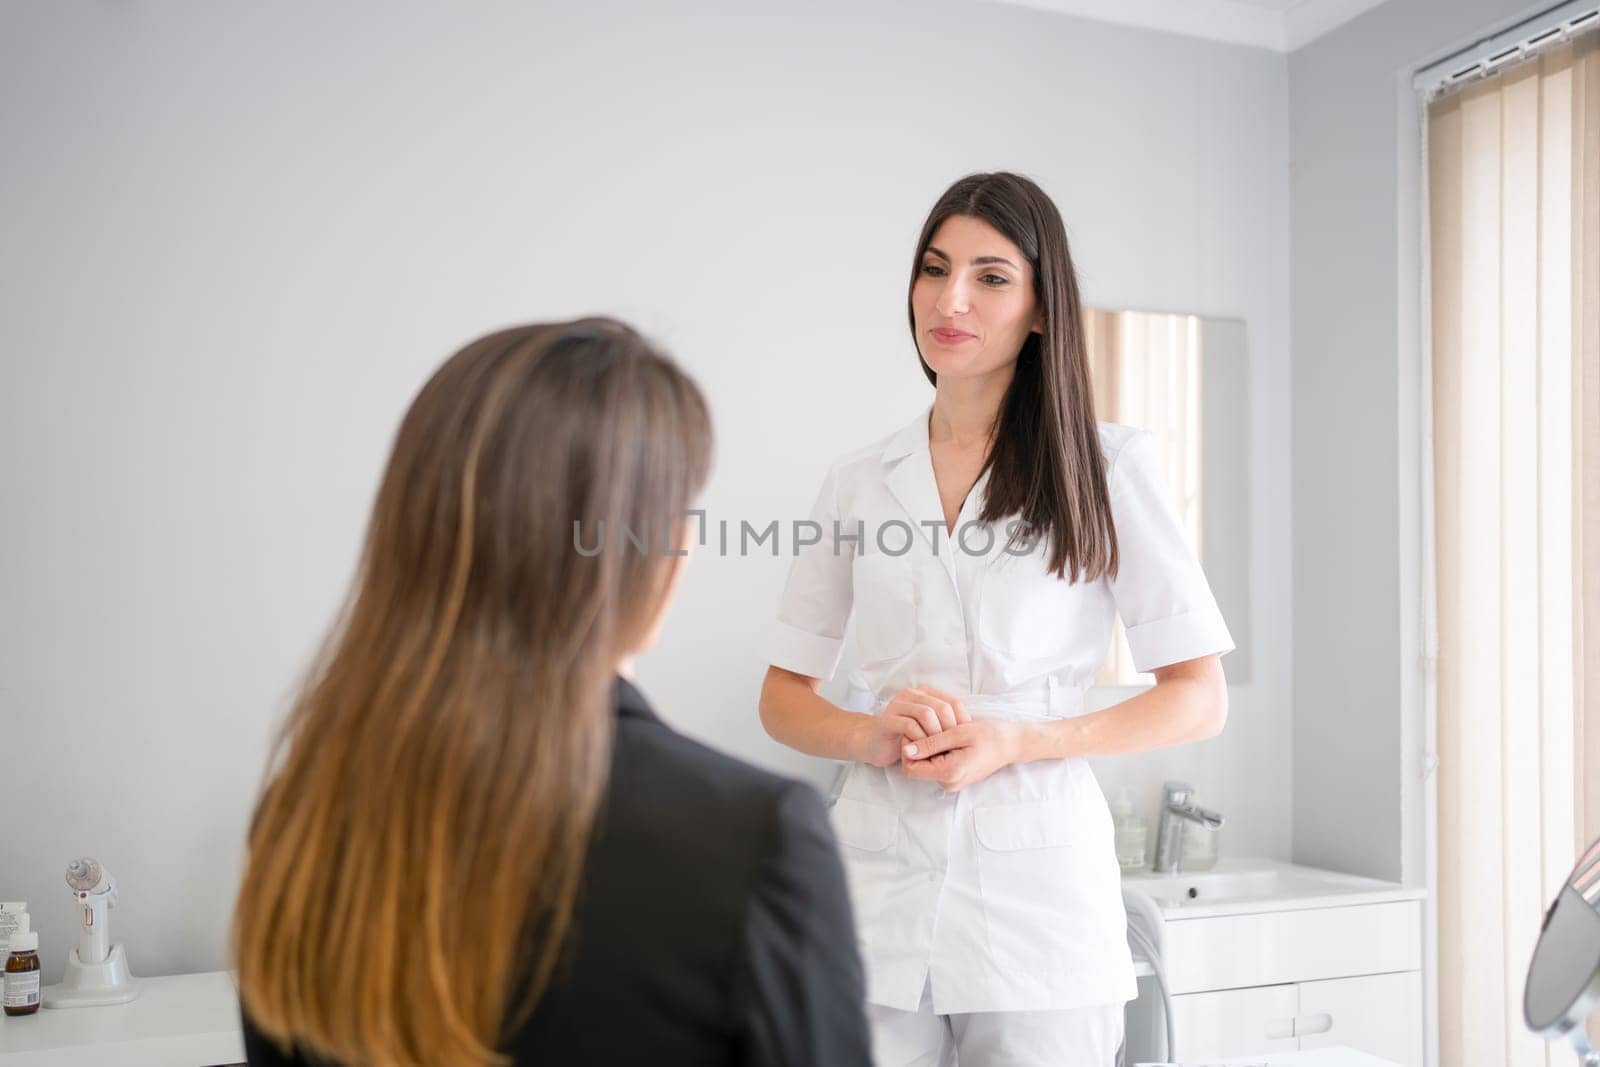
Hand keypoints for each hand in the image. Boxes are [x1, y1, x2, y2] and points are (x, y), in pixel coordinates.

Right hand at [853, 686, 969, 767]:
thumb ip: (944, 721)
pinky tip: (923, 751)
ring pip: (926, 713)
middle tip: (951, 747)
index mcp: (924, 692)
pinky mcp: (888, 720)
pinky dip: (920, 740)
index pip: (952, 702)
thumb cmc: (908, 738)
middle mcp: (911, 694)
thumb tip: (971, 728)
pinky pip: (910, 726)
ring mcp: (898, 705)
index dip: (961, 721)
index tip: (963, 740)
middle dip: (950, 729)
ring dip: (935, 734)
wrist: (876, 744)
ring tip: (938, 749)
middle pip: (941, 706)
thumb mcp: (929, 727)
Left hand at [899, 719, 1022, 790]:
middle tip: (935, 728)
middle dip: (920, 746)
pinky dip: (938, 751)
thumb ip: (931, 743)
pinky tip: (950, 738)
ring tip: (946, 732)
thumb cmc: (989, 735)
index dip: (908, 749)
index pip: (910, 768)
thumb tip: (906, 750)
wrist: (1011, 744)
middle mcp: (948, 783)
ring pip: (925, 764)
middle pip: (917, 766)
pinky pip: (936, 764)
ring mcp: (951, 782)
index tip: (919, 730)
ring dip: (930, 747)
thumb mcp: (959, 733)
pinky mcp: (954, 777)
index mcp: (949, 774)